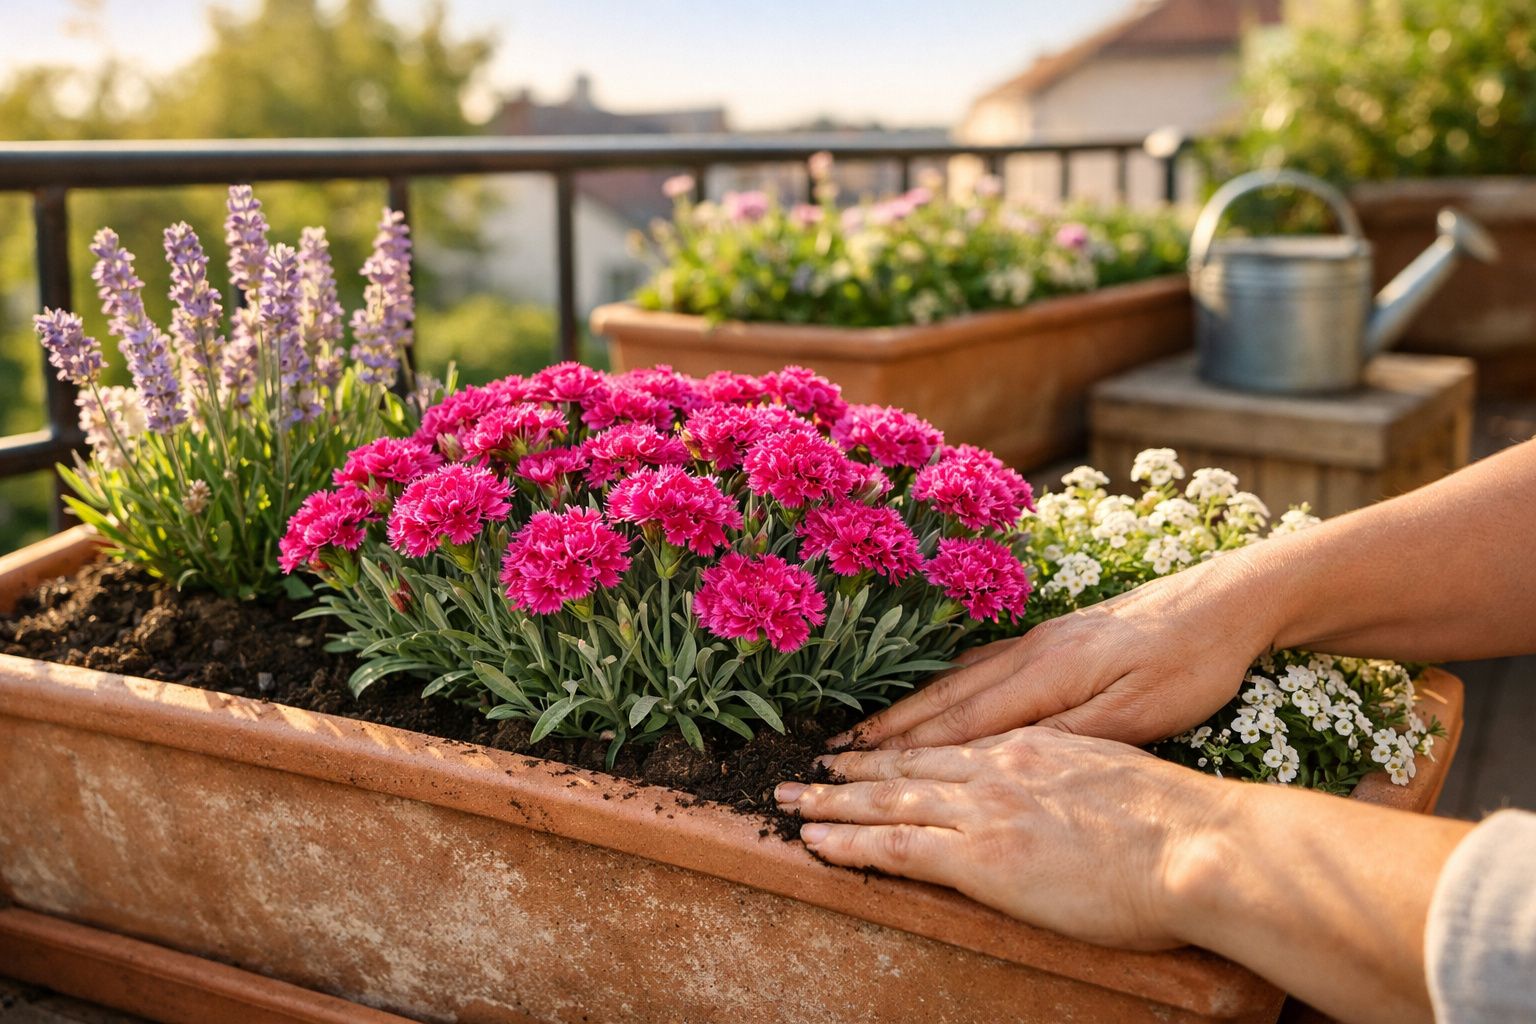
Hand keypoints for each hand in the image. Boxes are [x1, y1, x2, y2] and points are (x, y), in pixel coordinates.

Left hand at [776, 727, 1231, 948]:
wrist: (1196, 845)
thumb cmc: (1178, 824)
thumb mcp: (1118, 777)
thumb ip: (1075, 779)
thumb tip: (1061, 800)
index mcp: (1033, 746)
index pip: (950, 744)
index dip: (903, 748)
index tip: (869, 752)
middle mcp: (998, 765)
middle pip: (907, 763)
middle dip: (852, 770)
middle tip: (806, 773)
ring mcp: (984, 808)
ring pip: (888, 799)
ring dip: (833, 803)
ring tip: (789, 804)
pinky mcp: (978, 856)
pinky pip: (895, 847)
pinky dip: (849, 844)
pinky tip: (815, 843)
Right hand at [837, 553, 1280, 749]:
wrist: (1230, 599)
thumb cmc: (1193, 662)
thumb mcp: (1140, 712)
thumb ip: (1071, 736)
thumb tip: (1008, 760)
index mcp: (1047, 673)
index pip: (959, 721)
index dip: (903, 749)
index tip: (854, 768)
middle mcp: (1031, 651)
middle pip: (944, 697)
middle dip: (887, 729)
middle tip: (834, 753)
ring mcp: (1040, 639)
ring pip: (959, 679)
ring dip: (908, 708)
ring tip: (867, 732)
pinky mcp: (1057, 636)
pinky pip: (982, 667)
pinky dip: (944, 687)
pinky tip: (933, 695)